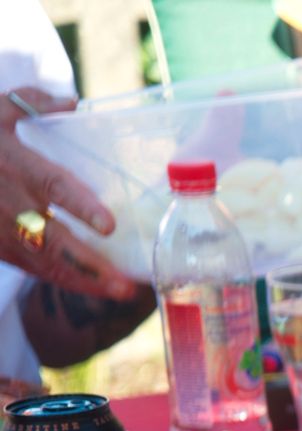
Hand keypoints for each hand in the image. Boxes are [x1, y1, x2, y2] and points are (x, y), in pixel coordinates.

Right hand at [0, 88, 132, 297]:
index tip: (109, 226)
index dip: (80, 207)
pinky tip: (90, 285)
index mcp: (13, 163)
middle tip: (124, 285)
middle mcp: (7, 200)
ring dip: (79, 281)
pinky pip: (28, 266)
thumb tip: (72, 101)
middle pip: (50, 240)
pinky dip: (59, 278)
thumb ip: (31, 102)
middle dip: (88, 265)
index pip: (51, 185)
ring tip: (117, 291)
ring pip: (40, 261)